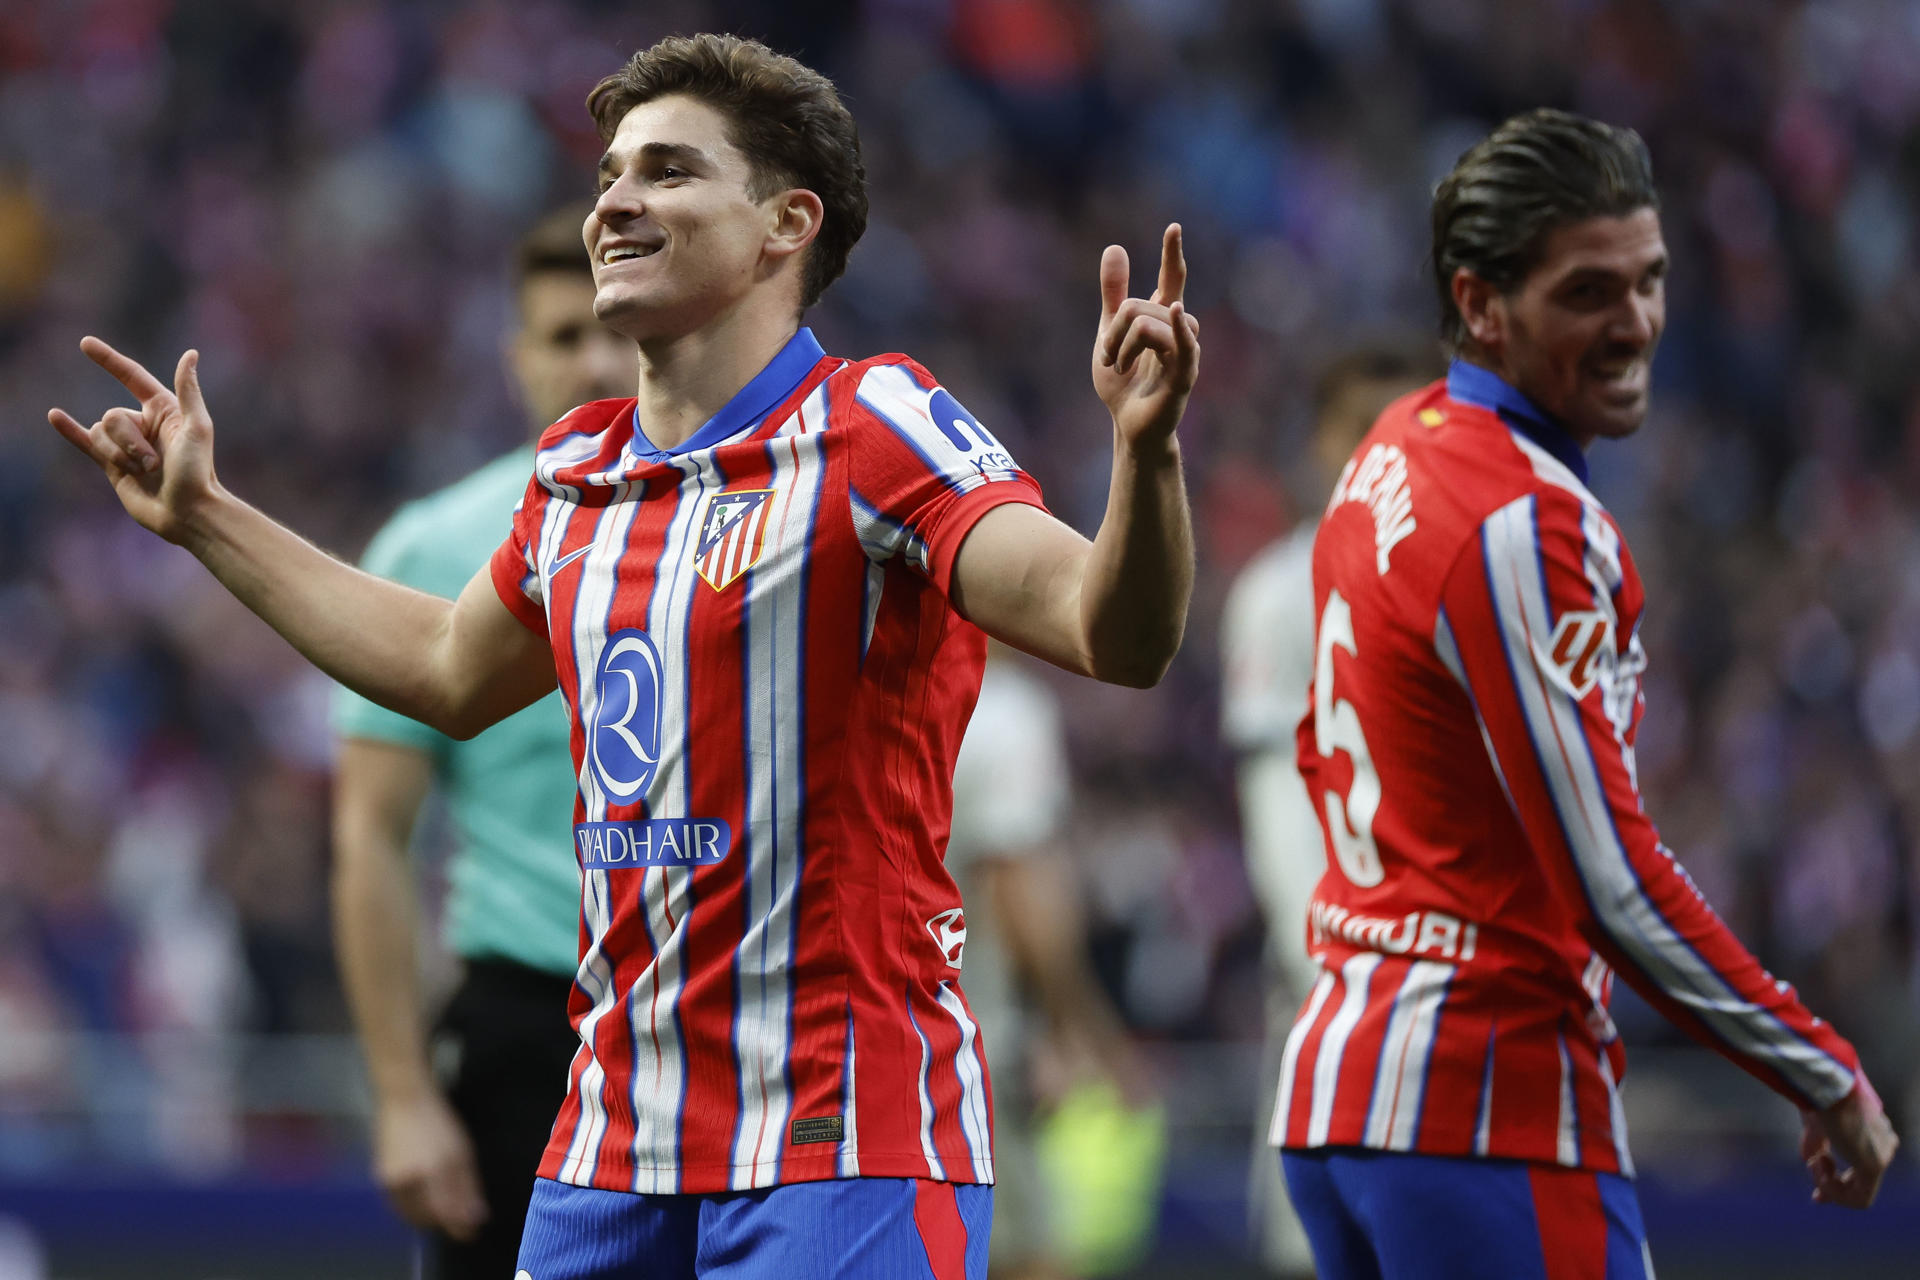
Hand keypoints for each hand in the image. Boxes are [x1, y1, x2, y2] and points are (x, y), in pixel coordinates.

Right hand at [48, 337, 219, 543]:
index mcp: (165, 409)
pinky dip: (69, 430)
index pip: (131, 376)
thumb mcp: (197, 428)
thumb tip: (190, 354)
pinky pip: (85, 441)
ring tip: (146, 473)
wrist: (187, 513)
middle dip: (129, 442)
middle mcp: (144, 423)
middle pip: (113, 416)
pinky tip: (54, 416)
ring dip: (119, 455)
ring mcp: (127, 444)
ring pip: (100, 433)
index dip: (108, 360)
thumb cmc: (198, 471)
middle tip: (155, 464)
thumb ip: (188, 391)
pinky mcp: (114, 464)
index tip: (85, 343)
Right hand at [373, 1091, 490, 1240]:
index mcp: (431, 1173)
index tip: (473, 1234)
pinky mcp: (381, 1180)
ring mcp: (390, 1183)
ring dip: (429, 1217)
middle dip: (444, 1222)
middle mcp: (407, 1183)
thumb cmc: (439, 1122)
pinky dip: (415, 1208)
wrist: (403, 1100)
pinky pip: (401, 1204)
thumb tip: (477, 1218)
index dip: (460, 1228)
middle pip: (427, 1218)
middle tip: (461, 1220)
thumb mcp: (462, 1153)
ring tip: (446, 1210)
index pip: (446, 1214)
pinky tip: (427, 1200)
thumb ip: (468, 1188)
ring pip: (412, 1214)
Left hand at [1092, 224, 1201, 451]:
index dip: (1172, 254)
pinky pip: (1184, 344)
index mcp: (1162, 319)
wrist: (1127, 425)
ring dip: (1121, 346)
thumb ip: (1113, 293)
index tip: (1173, 227)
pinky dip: (1178, 327)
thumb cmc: (1123, 383)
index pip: (1172, 279)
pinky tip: (1177, 311)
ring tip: (1117, 367)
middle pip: (1142, 306)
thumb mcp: (1109, 331)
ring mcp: (1184, 352)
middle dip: (1114, 330)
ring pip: (1148, 323)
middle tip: (1106, 357)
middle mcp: (1178, 331)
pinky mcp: (1184, 375)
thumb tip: (1115, 247)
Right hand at [1801, 1072, 1898, 1208]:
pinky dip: (1835, 1192)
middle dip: (1835, 1190)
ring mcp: (1883, 1156)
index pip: (1861, 1164)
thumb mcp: (1816, 1123)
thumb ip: (1816, 1143)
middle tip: (1816, 1196)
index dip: (1838, 1179)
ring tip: (1814, 1164)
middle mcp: (1885, 1144)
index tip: (1817, 1186)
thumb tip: (1808, 1159)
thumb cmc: (1820, 1098)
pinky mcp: (1874, 1165)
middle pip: (1862, 1182)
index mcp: (1875, 1131)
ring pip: (1858, 1191)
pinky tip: (1820, 1173)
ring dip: (1829, 1185)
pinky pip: (1858, 1197)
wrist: (1826, 1088)